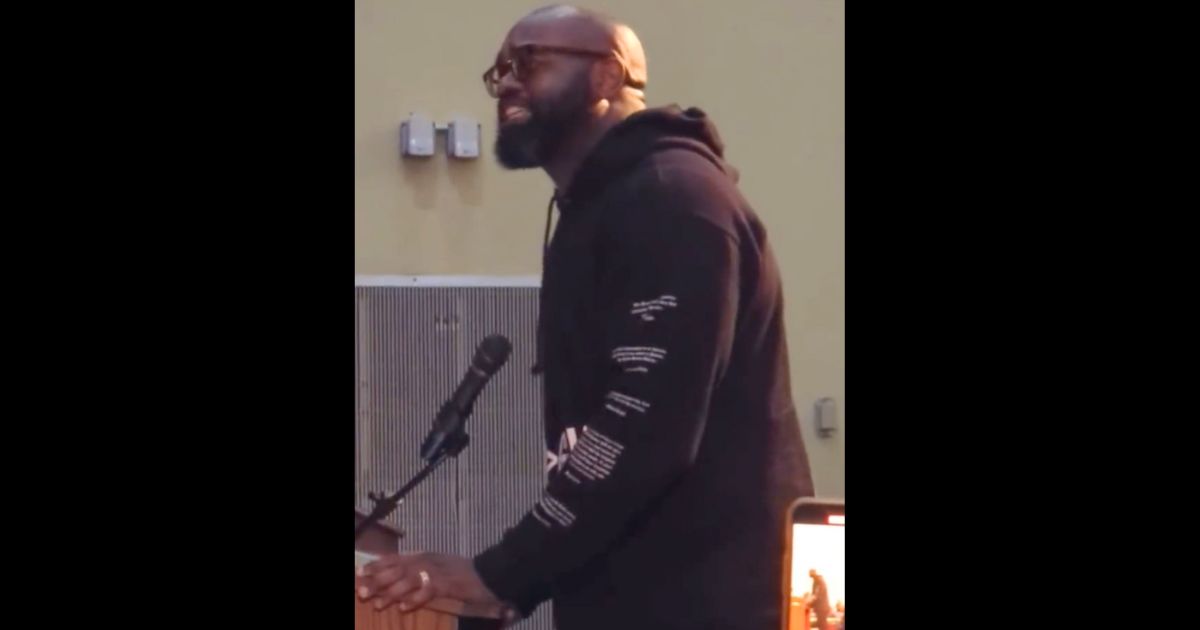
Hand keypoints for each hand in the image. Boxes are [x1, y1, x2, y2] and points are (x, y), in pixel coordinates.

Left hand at [356, 552, 513, 619]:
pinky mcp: (449, 584)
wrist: (488, 572)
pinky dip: (416, 599)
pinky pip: (428, 591)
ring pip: (409, 580)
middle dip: (378, 580)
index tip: (360, 572)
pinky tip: (405, 607)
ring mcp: (438, 571)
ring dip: (392, 592)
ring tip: (379, 603)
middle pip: (397, 569)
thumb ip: (417, 569)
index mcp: (423, 555)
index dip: (376, 564)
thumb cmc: (461, 572)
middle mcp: (428, 560)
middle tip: (362, 591)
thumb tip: (395, 576)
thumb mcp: (436, 565)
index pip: (395, 558)